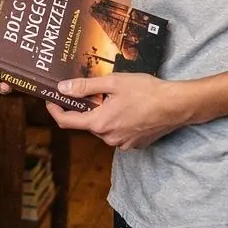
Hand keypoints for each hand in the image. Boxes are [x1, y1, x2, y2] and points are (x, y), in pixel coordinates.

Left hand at [46, 73, 188, 148]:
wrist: (177, 105)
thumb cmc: (147, 91)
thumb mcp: (113, 83)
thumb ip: (85, 87)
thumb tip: (62, 89)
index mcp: (99, 123)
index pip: (66, 121)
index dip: (55, 110)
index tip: (51, 100)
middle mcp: (108, 138)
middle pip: (87, 123)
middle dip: (87, 108)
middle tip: (94, 91)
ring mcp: (122, 144)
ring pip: (103, 128)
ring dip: (104, 114)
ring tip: (118, 98)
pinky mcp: (135, 144)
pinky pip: (118, 133)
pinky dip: (118, 121)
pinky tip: (130, 108)